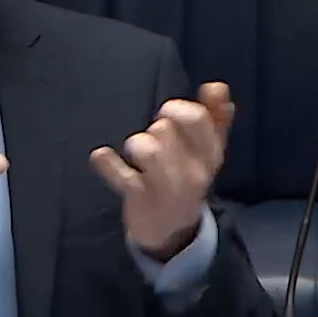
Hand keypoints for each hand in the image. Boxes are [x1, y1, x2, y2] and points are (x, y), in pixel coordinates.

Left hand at [90, 82, 234, 258]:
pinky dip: (107, 164)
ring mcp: (165, 187)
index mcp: (209, 154)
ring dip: (138, 144)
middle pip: (166, 130)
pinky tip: (100, 155)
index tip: (168, 111)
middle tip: (155, 137)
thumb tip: (218, 86)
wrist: (173, 230)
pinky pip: (122, 177)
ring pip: (148, 151)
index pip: (199, 121)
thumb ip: (215, 118)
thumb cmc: (187, 178)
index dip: (180, 109)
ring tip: (136, 150)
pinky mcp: (140, 199)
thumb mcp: (207, 152)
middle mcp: (191, 171)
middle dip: (157, 127)